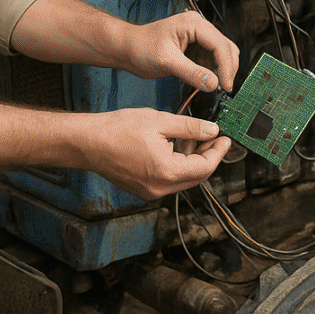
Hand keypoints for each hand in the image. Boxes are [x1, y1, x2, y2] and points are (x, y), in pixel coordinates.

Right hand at [76, 107, 230, 199]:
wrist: (88, 142)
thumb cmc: (118, 130)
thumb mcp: (161, 121)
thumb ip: (190, 128)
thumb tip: (212, 131)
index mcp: (167, 172)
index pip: (205, 167)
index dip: (218, 152)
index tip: (226, 138)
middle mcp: (160, 188)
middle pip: (196, 176)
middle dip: (208, 156)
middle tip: (214, 137)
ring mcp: (150, 192)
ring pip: (183, 178)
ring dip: (193, 160)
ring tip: (193, 137)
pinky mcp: (143, 189)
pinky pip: (169, 179)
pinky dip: (178, 164)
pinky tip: (176, 146)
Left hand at [122, 12, 238, 92]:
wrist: (127, 47)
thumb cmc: (141, 48)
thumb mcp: (166, 62)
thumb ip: (191, 72)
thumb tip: (214, 84)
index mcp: (193, 24)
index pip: (220, 44)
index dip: (226, 66)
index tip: (226, 85)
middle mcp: (199, 26)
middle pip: (226, 47)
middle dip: (228, 68)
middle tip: (225, 88)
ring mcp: (198, 34)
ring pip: (223, 52)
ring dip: (223, 68)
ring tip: (218, 86)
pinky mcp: (196, 44)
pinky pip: (212, 57)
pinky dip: (215, 69)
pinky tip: (209, 80)